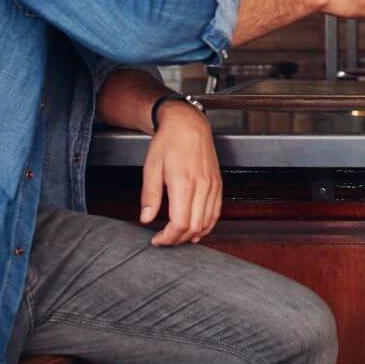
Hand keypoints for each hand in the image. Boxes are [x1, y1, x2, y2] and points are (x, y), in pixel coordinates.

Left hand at [140, 103, 219, 246]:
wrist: (188, 124)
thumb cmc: (169, 142)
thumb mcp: (151, 167)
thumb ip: (150, 195)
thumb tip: (146, 218)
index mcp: (184, 182)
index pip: (180, 222)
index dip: (168, 237)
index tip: (157, 239)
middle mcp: (202, 186)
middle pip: (195, 226)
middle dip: (178, 239)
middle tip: (164, 239)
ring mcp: (213, 185)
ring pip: (207, 222)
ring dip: (192, 234)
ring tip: (177, 236)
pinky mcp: (218, 184)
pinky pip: (216, 212)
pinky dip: (207, 225)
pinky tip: (197, 229)